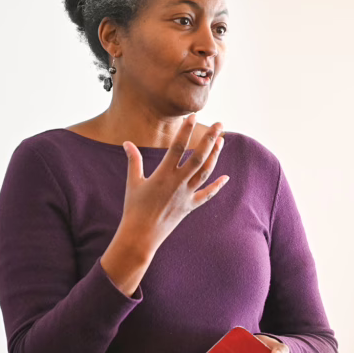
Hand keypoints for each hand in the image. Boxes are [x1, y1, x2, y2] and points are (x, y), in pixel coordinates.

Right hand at [101, 114, 229, 294]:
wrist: (141, 235)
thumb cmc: (134, 208)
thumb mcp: (133, 182)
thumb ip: (133, 160)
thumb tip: (127, 142)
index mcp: (163, 174)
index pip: (177, 147)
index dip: (186, 130)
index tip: (193, 116)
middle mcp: (178, 183)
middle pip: (198, 157)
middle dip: (210, 139)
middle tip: (220, 125)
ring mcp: (186, 195)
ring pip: (205, 172)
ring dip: (215, 156)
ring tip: (222, 141)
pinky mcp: (190, 206)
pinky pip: (207, 195)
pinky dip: (217, 186)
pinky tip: (226, 177)